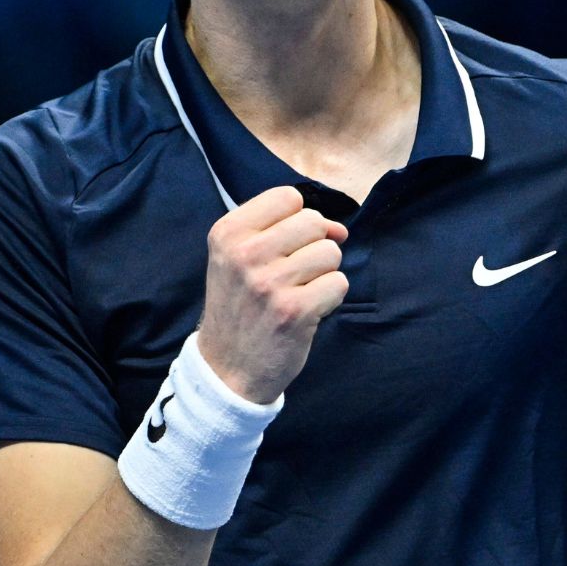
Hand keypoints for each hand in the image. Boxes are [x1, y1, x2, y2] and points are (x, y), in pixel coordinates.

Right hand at [196, 186, 348, 402]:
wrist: (227, 369)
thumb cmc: (241, 307)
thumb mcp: (239, 259)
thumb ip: (285, 231)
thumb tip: (339, 229)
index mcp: (227, 233)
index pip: (288, 197)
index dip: (298, 219)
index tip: (286, 245)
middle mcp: (245, 254)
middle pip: (314, 221)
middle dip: (314, 246)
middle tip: (292, 274)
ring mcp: (269, 282)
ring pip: (330, 252)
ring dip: (323, 274)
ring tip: (298, 293)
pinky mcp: (294, 310)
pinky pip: (339, 283)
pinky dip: (330, 298)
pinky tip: (306, 311)